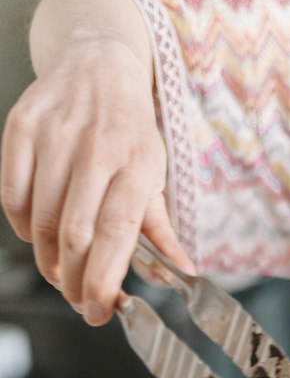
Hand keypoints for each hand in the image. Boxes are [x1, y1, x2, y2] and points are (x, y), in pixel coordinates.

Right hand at [1, 39, 192, 323]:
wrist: (97, 64)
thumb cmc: (130, 130)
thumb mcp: (155, 174)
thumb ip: (161, 228)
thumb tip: (184, 272)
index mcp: (135, 165)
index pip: (115, 236)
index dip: (103, 281)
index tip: (99, 313)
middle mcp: (94, 148)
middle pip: (74, 235)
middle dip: (73, 280)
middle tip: (78, 301)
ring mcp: (54, 135)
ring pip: (41, 221)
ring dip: (47, 260)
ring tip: (60, 273)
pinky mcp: (21, 126)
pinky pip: (13, 195)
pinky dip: (23, 227)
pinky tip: (38, 235)